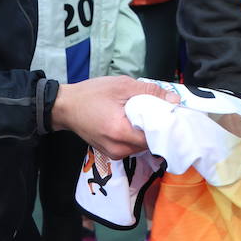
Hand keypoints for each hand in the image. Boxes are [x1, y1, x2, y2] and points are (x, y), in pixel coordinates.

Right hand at [50, 76, 178, 159]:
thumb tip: (175, 100)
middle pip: (151, 143)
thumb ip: (150, 92)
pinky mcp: (111, 153)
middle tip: (162, 110)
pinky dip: (138, 135)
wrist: (65, 107)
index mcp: (120, 132)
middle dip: (159, 128)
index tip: (174, 112)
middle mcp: (118, 149)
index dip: (168, 124)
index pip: (156, 136)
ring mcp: (114, 154)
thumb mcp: (122, 86)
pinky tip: (136, 122)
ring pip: (143, 146)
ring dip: (149, 132)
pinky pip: (133, 146)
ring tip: (147, 114)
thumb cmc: (91, 94)